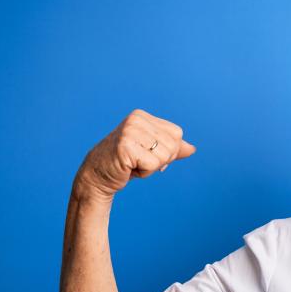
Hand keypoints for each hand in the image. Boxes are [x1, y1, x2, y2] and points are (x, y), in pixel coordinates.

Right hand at [73, 108, 196, 203]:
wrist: (98, 175)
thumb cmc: (126, 163)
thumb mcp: (151, 152)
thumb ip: (172, 149)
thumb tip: (193, 149)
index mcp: (142, 116)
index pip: (177, 134)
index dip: (169, 150)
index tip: (147, 153)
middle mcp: (136, 119)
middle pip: (173, 145)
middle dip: (160, 160)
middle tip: (138, 161)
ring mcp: (130, 132)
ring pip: (165, 156)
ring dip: (151, 167)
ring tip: (133, 164)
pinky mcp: (126, 147)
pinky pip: (153, 165)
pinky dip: (145, 173)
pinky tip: (129, 168)